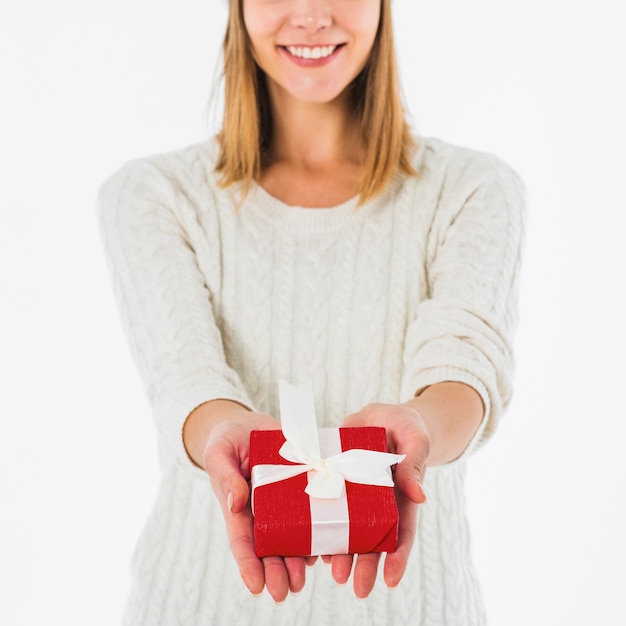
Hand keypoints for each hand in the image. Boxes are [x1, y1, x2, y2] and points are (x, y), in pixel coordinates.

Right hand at [201, 412, 316, 601]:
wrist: (250, 425)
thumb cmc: (228, 440)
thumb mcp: (219, 452)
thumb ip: (224, 476)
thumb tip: (235, 502)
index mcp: (239, 508)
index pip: (242, 542)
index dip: (248, 565)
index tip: (257, 587)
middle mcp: (262, 512)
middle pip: (270, 548)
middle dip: (278, 572)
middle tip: (287, 591)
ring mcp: (284, 502)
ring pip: (293, 537)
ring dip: (300, 560)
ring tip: (306, 577)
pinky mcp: (303, 487)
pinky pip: (314, 512)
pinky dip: (321, 530)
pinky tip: (328, 546)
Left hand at [324, 403, 429, 597]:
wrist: (381, 415)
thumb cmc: (406, 427)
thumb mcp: (415, 440)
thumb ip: (414, 464)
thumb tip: (420, 497)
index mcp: (401, 496)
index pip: (402, 532)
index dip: (398, 557)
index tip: (390, 581)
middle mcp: (377, 502)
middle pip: (373, 539)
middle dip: (366, 564)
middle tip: (358, 588)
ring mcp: (354, 493)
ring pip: (347, 528)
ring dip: (341, 552)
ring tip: (333, 572)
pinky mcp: (334, 479)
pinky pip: (326, 504)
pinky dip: (319, 524)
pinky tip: (311, 544)